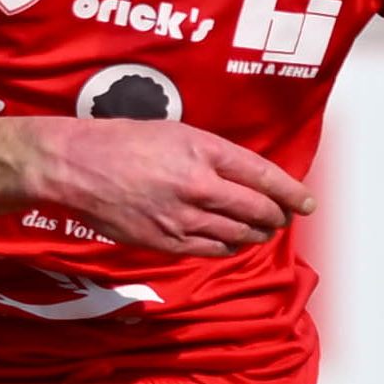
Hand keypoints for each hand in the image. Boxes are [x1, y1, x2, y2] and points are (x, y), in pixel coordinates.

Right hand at [26, 120, 313, 256]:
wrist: (76, 166)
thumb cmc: (122, 142)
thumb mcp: (176, 133)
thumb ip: (212, 155)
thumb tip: (245, 177)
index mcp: (204, 151)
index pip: (263, 177)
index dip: (291, 192)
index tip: (307, 202)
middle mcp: (198, 186)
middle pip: (257, 210)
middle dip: (277, 217)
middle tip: (284, 218)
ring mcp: (182, 218)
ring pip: (238, 235)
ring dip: (256, 235)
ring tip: (260, 231)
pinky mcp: (164, 242)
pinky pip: (210, 251)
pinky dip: (228, 248)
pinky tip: (231, 243)